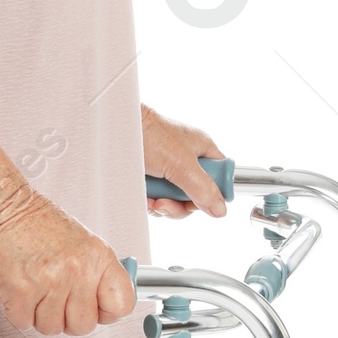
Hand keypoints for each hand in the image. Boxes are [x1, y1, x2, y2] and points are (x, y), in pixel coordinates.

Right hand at [0, 190, 135, 335]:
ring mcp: (49, 283)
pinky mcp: (20, 293)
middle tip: (57, 299)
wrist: (0, 207)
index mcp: (98, 256)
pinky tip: (19, 291)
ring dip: (40, 315)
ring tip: (35, 290)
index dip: (107, 312)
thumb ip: (96, 272)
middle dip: (68, 318)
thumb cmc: (35, 222)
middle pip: (84, 325)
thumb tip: (105, 303)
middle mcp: (77, 270)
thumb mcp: (81, 240)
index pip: (122, 304)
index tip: (97, 309)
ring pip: (52, 328)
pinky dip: (18, 312)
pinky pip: (24, 323)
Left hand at [141, 106, 227, 220]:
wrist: (115, 128)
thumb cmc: (150, 134)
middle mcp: (187, 161)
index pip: (219, 178)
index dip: (211, 194)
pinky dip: (151, 203)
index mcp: (202, 150)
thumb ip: (203, 188)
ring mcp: (168, 170)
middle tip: (167, 204)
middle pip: (195, 196)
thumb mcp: (182, 164)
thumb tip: (221, 209)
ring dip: (163, 206)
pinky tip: (144, 198)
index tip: (199, 202)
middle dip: (180, 205)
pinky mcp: (151, 178)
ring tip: (152, 200)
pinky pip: (157, 199)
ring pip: (175, 201)